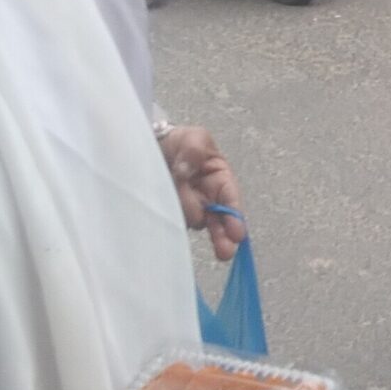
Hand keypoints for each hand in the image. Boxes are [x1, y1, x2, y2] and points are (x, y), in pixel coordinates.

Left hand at [159, 125, 245, 259]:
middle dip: (222, 237)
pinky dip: (170, 216)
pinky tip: (165, 204)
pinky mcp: (170, 214)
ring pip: (192, 221)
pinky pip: (173, 220)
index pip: (231, 201)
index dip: (235, 218)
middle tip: (224, 252)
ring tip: (176, 185)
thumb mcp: (194, 138)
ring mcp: (189, 210)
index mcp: (220, 181)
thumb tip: (186, 173)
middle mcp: (207, 200)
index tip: (237, 233)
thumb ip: (194, 151)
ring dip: (186, 212)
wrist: (153, 146)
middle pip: (219, 224)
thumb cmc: (181, 142)